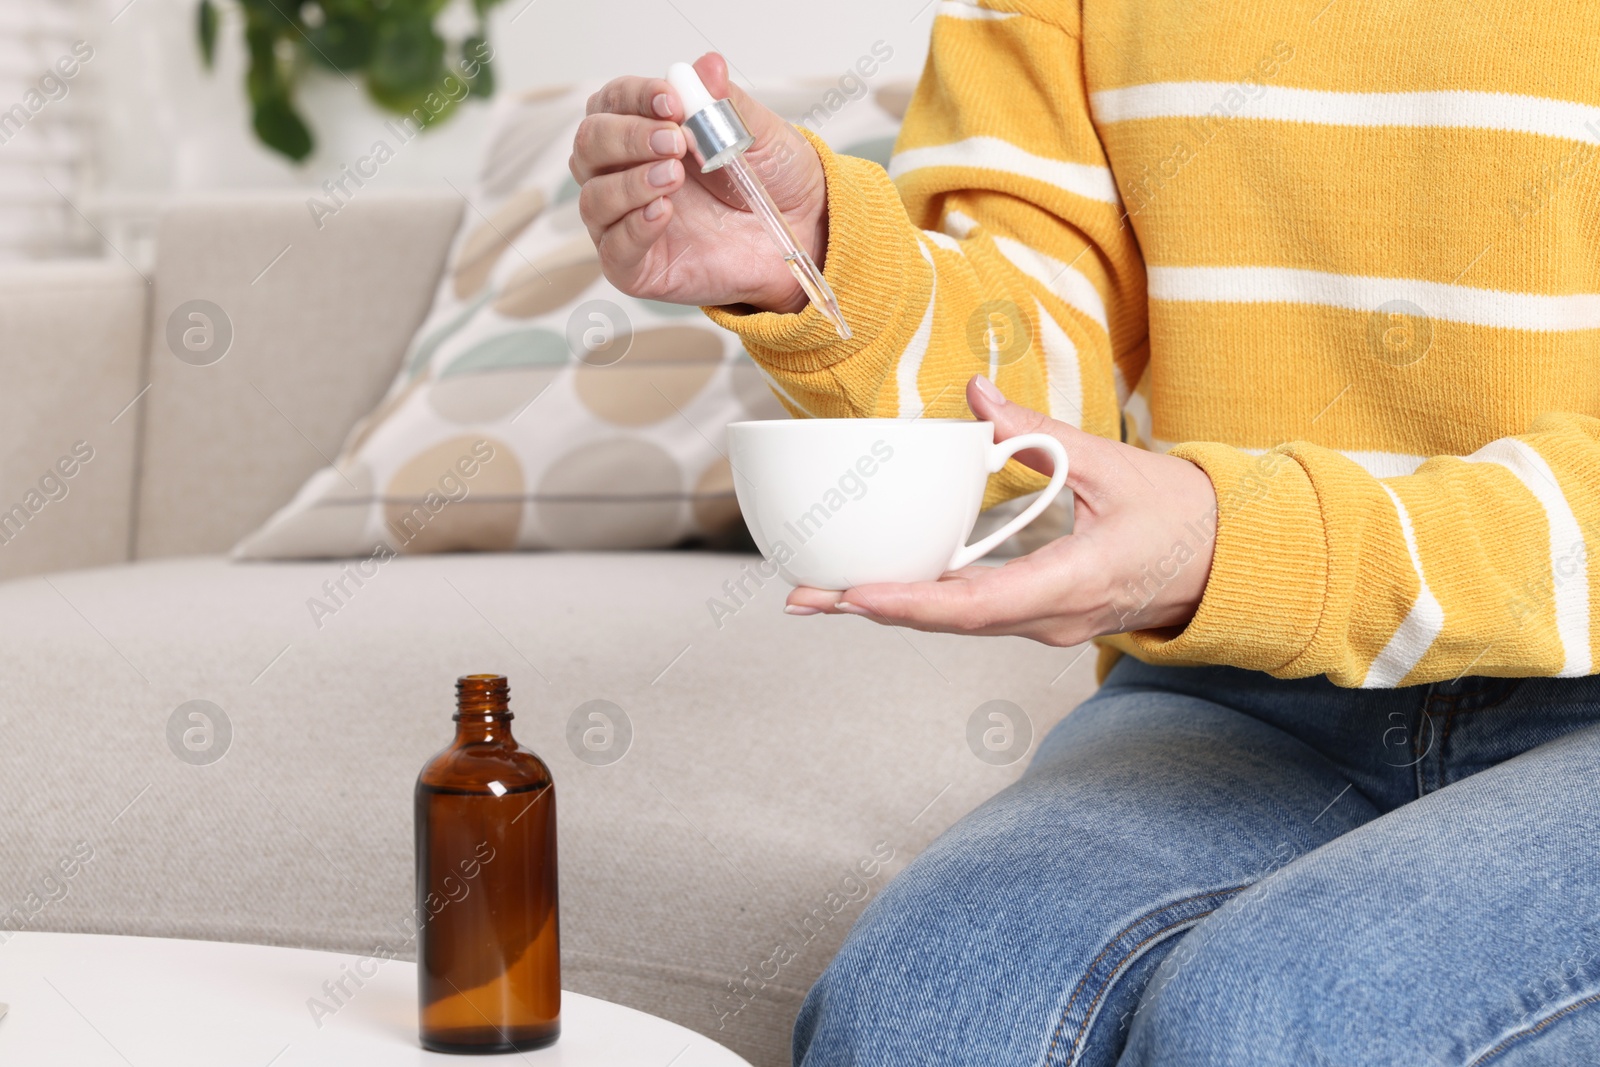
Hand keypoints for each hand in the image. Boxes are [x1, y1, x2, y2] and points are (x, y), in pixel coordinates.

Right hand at [570, 52, 826, 313]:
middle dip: (627, 137)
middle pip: (590, 145)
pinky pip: (614, 250)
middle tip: (675, 141)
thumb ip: (726, 103)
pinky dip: (634, 227)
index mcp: (646, 131)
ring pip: (594, 197)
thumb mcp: (758, 133)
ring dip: (630, 183)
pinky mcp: (638, 267)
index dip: (635, 97)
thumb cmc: (773, 180)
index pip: (613, 103)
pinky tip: (663, 211)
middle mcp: (627, 173)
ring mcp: (627, 221)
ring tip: (673, 177)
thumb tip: (707, 66)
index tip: (672, 101)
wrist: (803, 232)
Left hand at [784, 376, 1219, 644]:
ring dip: (889, 609)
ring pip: (955, 625)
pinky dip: (921, 603)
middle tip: (802, 597)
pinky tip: (878, 588)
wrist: (1231, 563)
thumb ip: (1039, 436)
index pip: (980, 605)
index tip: (858, 594)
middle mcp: (1054, 618)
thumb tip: (978, 395)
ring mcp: (1047, 626)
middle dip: (874, 610)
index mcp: (1076, 583)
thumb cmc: (1183, 516)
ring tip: (820, 594)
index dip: (915, 603)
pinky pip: (971, 617)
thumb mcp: (1113, 465)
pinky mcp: (1041, 618)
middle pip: (949, 624)